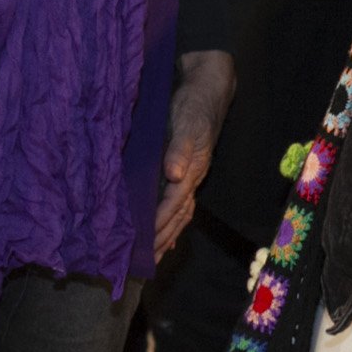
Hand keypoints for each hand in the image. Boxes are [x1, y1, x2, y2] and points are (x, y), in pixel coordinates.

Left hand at [156, 50, 234, 259]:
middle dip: (162, 238)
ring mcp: (187, 176)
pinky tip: (163, 232)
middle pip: (177, 216)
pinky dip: (171, 221)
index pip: (173, 204)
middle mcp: (190, 178)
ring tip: (153, 256)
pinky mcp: (182, 169)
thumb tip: (175, 175)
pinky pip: (177, 203)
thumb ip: (180, 149)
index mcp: (191, 171)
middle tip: (144, 261)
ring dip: (166, 235)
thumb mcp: (187, 124)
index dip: (159, 224)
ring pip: (178, 214)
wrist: (206, 91)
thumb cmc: (194, 107)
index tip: (144, 243)